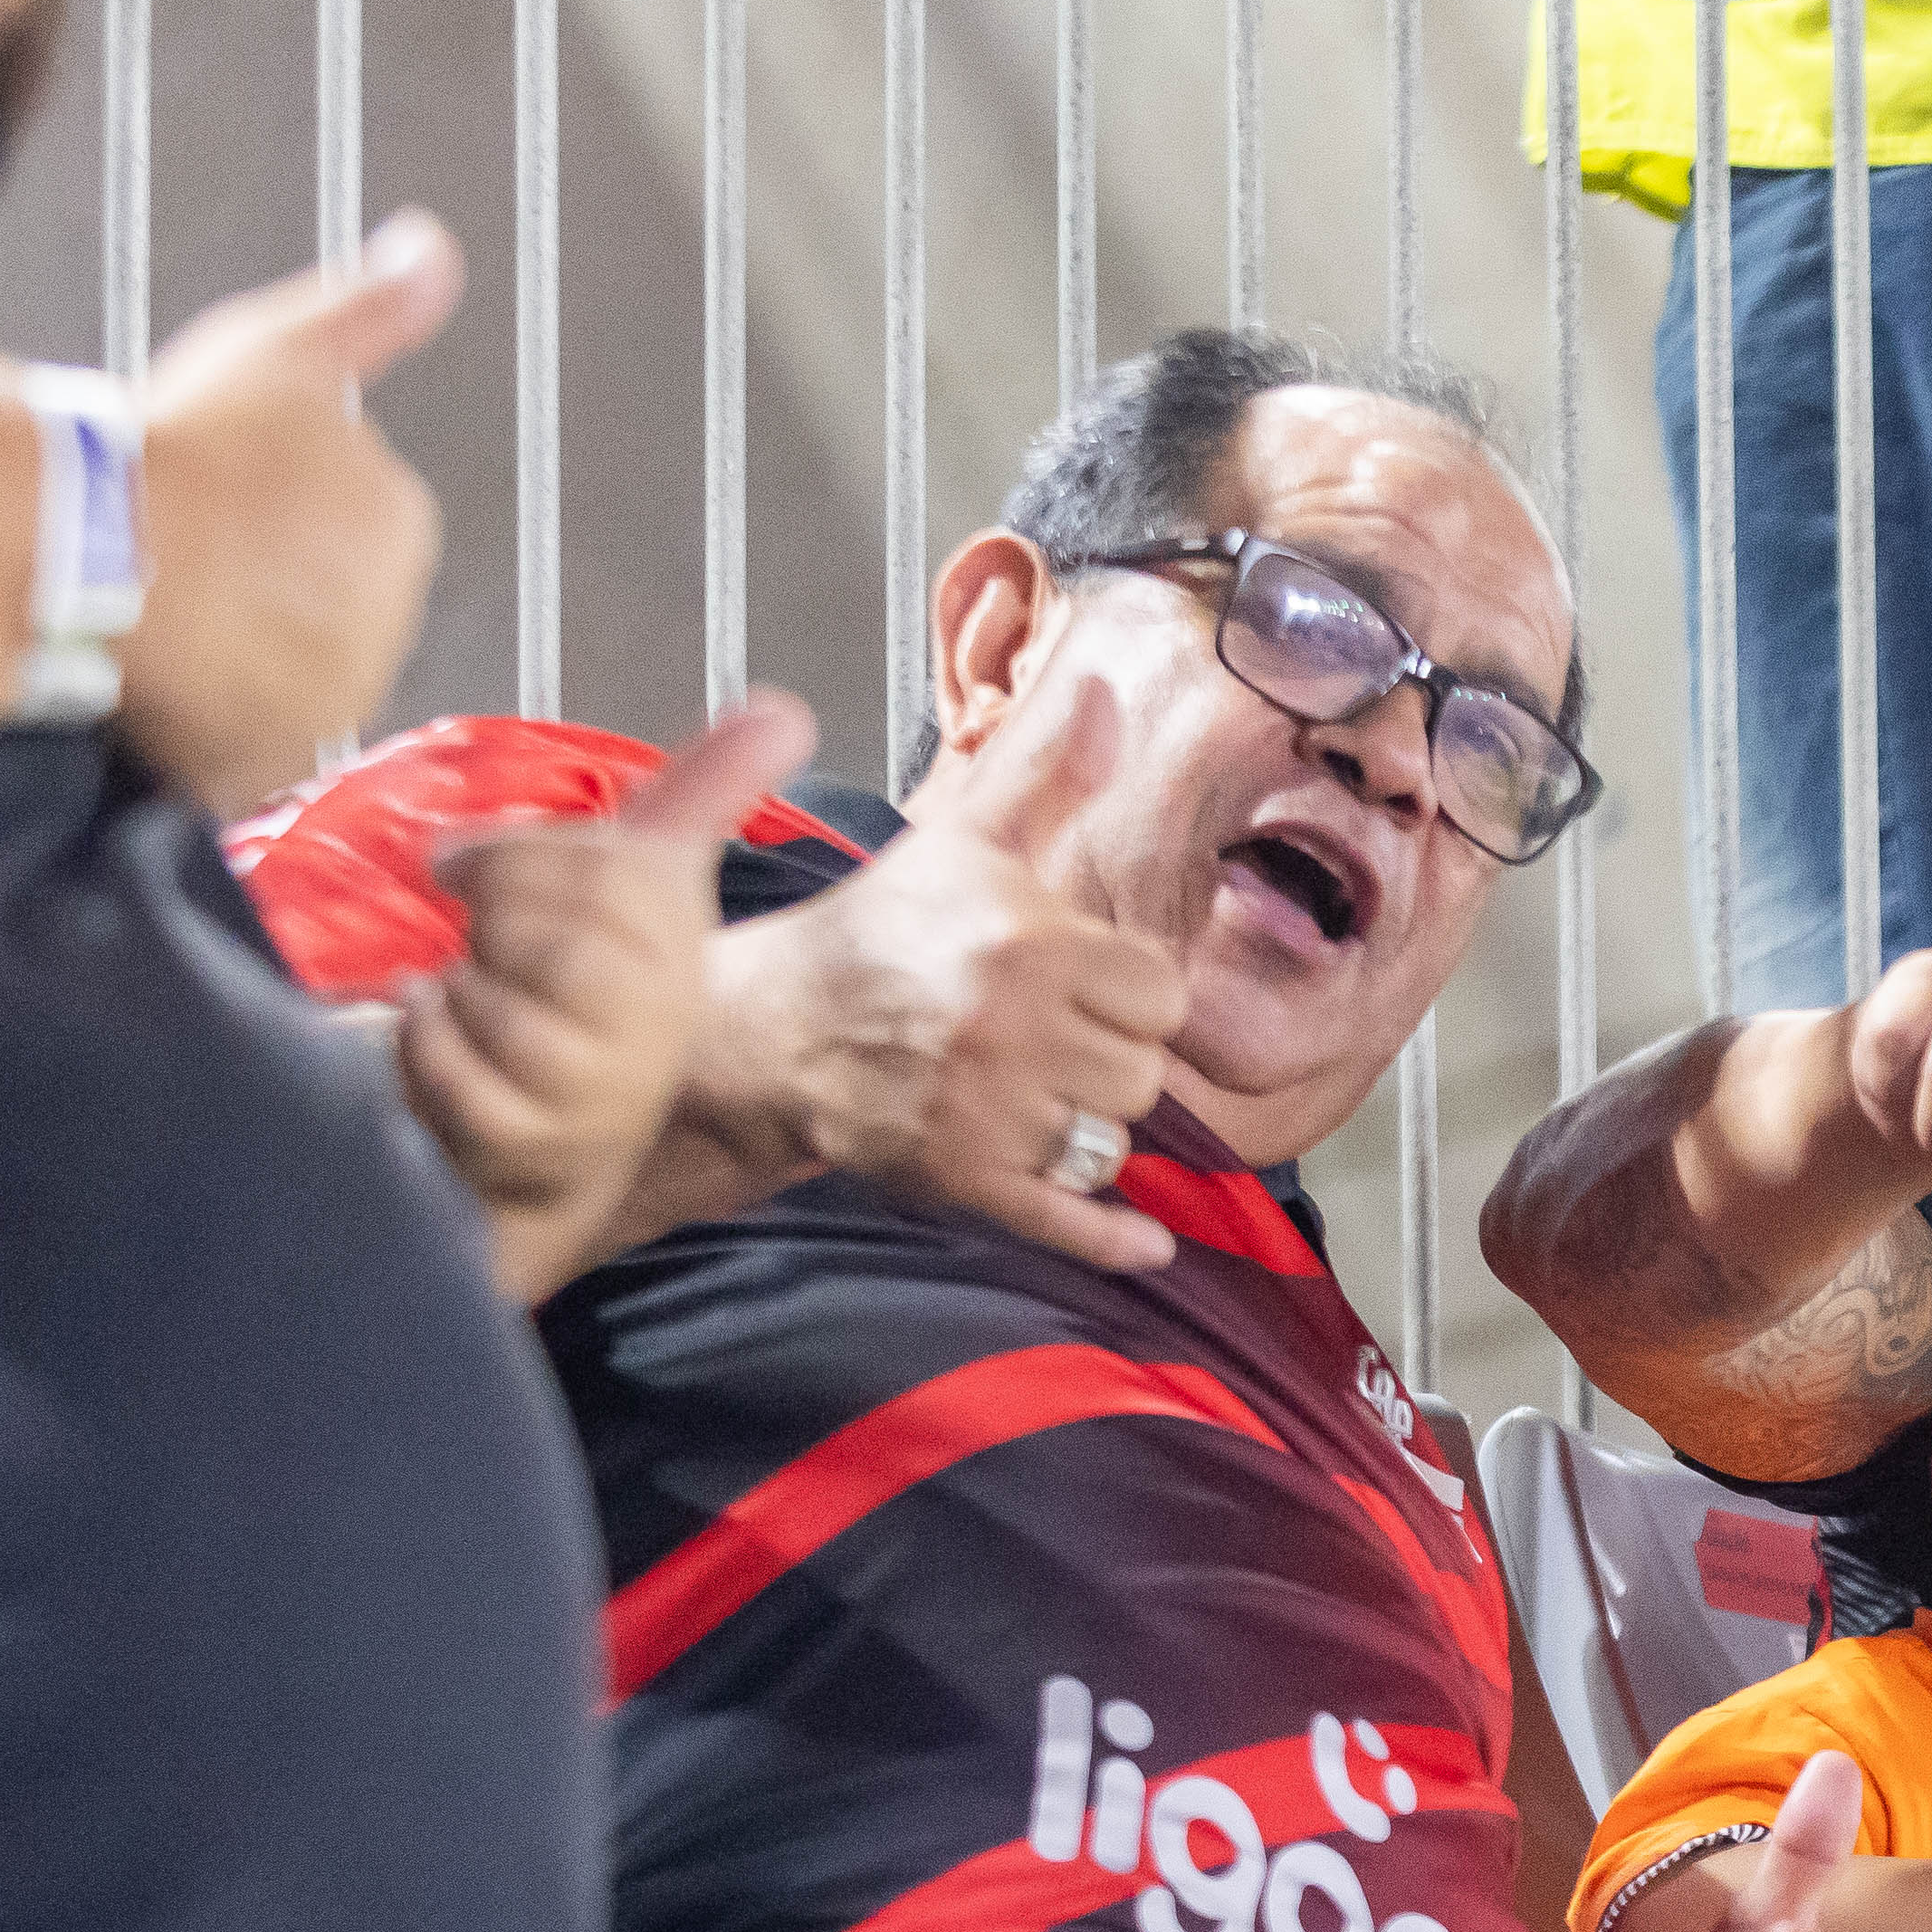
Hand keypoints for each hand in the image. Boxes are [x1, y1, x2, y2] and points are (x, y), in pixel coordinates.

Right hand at [122, 214, 463, 817]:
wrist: (92, 549)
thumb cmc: (178, 446)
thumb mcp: (280, 346)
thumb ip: (369, 305)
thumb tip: (433, 251)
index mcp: (401, 521)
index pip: (344, 519)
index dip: (264, 503)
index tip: (208, 489)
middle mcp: (389, 620)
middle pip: (312, 598)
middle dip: (253, 575)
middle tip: (174, 544)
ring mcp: (329, 698)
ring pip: (270, 667)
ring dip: (226, 644)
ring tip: (154, 602)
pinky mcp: (267, 761)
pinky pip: (234, 739)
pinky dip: (199, 714)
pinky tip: (151, 669)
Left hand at [400, 693, 819, 1301]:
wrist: (549, 1160)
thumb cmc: (584, 1009)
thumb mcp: (644, 888)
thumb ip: (705, 794)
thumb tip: (786, 709)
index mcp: (682, 948)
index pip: (611, 869)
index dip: (516, 858)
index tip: (467, 870)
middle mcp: (659, 1023)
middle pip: (548, 926)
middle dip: (486, 923)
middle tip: (481, 948)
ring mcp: (602, 1090)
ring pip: (494, 991)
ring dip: (452, 991)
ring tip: (471, 1008)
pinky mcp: (536, 1143)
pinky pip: (449, 1054)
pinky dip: (422, 1039)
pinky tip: (442, 1047)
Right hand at [677, 663, 1185, 1275]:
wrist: (772, 1027)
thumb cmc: (879, 929)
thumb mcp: (962, 839)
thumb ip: (1043, 769)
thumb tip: (1100, 686)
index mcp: (1026, 941)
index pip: (1159, 991)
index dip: (1127, 992)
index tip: (1080, 986)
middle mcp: (1012, 1027)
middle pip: (1144, 1071)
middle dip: (1108, 1058)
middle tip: (1045, 1041)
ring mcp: (988, 1110)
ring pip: (1114, 1140)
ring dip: (1088, 1126)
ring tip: (1030, 1094)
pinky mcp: (964, 1179)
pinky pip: (1068, 1220)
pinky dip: (1111, 1238)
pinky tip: (1147, 1245)